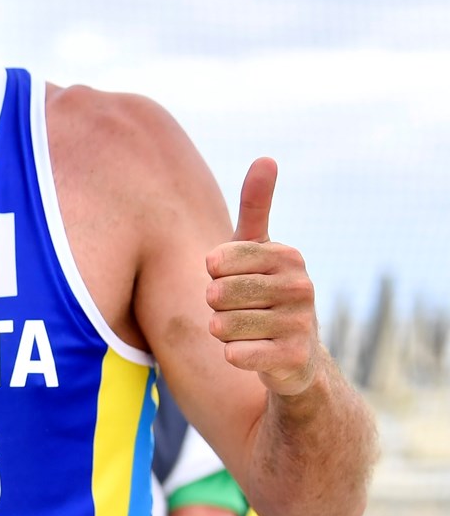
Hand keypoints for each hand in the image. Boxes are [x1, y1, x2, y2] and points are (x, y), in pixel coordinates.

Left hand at [206, 159, 320, 397]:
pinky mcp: (293, 358)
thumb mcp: (257, 249)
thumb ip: (256, 206)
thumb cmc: (263, 294)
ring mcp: (300, 323)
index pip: (217, 260)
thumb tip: (266, 157)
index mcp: (288, 256)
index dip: (214, 275)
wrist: (294, 357)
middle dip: (216, 306)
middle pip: (217, 293)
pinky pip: (233, 354)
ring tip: (247, 331)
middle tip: (241, 310)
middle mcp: (301, 286)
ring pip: (221, 325)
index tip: (233, 280)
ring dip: (223, 332)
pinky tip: (254, 353)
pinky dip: (233, 355)